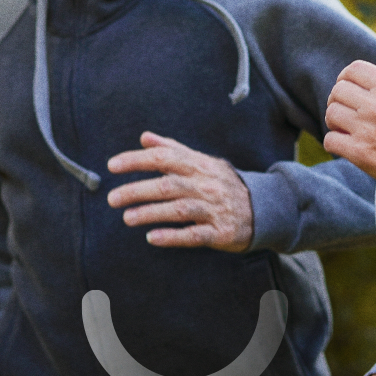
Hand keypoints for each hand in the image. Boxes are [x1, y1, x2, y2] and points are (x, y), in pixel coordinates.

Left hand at [107, 132, 252, 251]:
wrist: (263, 208)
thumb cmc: (223, 184)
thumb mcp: (203, 162)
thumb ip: (173, 149)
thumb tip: (144, 137)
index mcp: (199, 166)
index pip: (165, 157)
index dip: (137, 160)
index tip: (112, 166)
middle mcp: (206, 185)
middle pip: (168, 185)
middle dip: (137, 190)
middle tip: (112, 198)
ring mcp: (214, 209)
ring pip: (179, 209)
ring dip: (151, 213)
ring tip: (127, 218)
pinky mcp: (221, 232)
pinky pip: (195, 235)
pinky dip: (173, 237)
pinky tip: (152, 238)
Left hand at [324, 58, 375, 204]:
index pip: (353, 69)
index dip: (346, 77)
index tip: (349, 88)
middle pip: (338, 90)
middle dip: (338, 99)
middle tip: (346, 111)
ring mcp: (366, 129)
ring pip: (331, 113)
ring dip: (335, 120)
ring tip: (345, 128)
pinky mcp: (360, 153)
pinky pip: (330, 140)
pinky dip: (334, 143)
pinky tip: (346, 146)